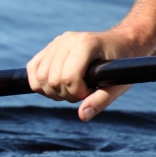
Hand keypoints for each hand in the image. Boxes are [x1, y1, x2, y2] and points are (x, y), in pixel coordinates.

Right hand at [26, 31, 143, 120]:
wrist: (121, 44)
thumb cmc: (123, 65)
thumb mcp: (119, 84)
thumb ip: (101, 100)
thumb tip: (83, 116)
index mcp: (86, 44)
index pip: (68, 77)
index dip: (77, 93)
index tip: (90, 92)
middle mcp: (67, 40)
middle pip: (52, 80)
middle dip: (66, 95)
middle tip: (82, 93)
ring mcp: (56, 43)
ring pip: (39, 77)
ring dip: (52, 92)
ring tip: (70, 90)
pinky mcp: (48, 48)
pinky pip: (32, 70)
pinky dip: (40, 84)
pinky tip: (57, 87)